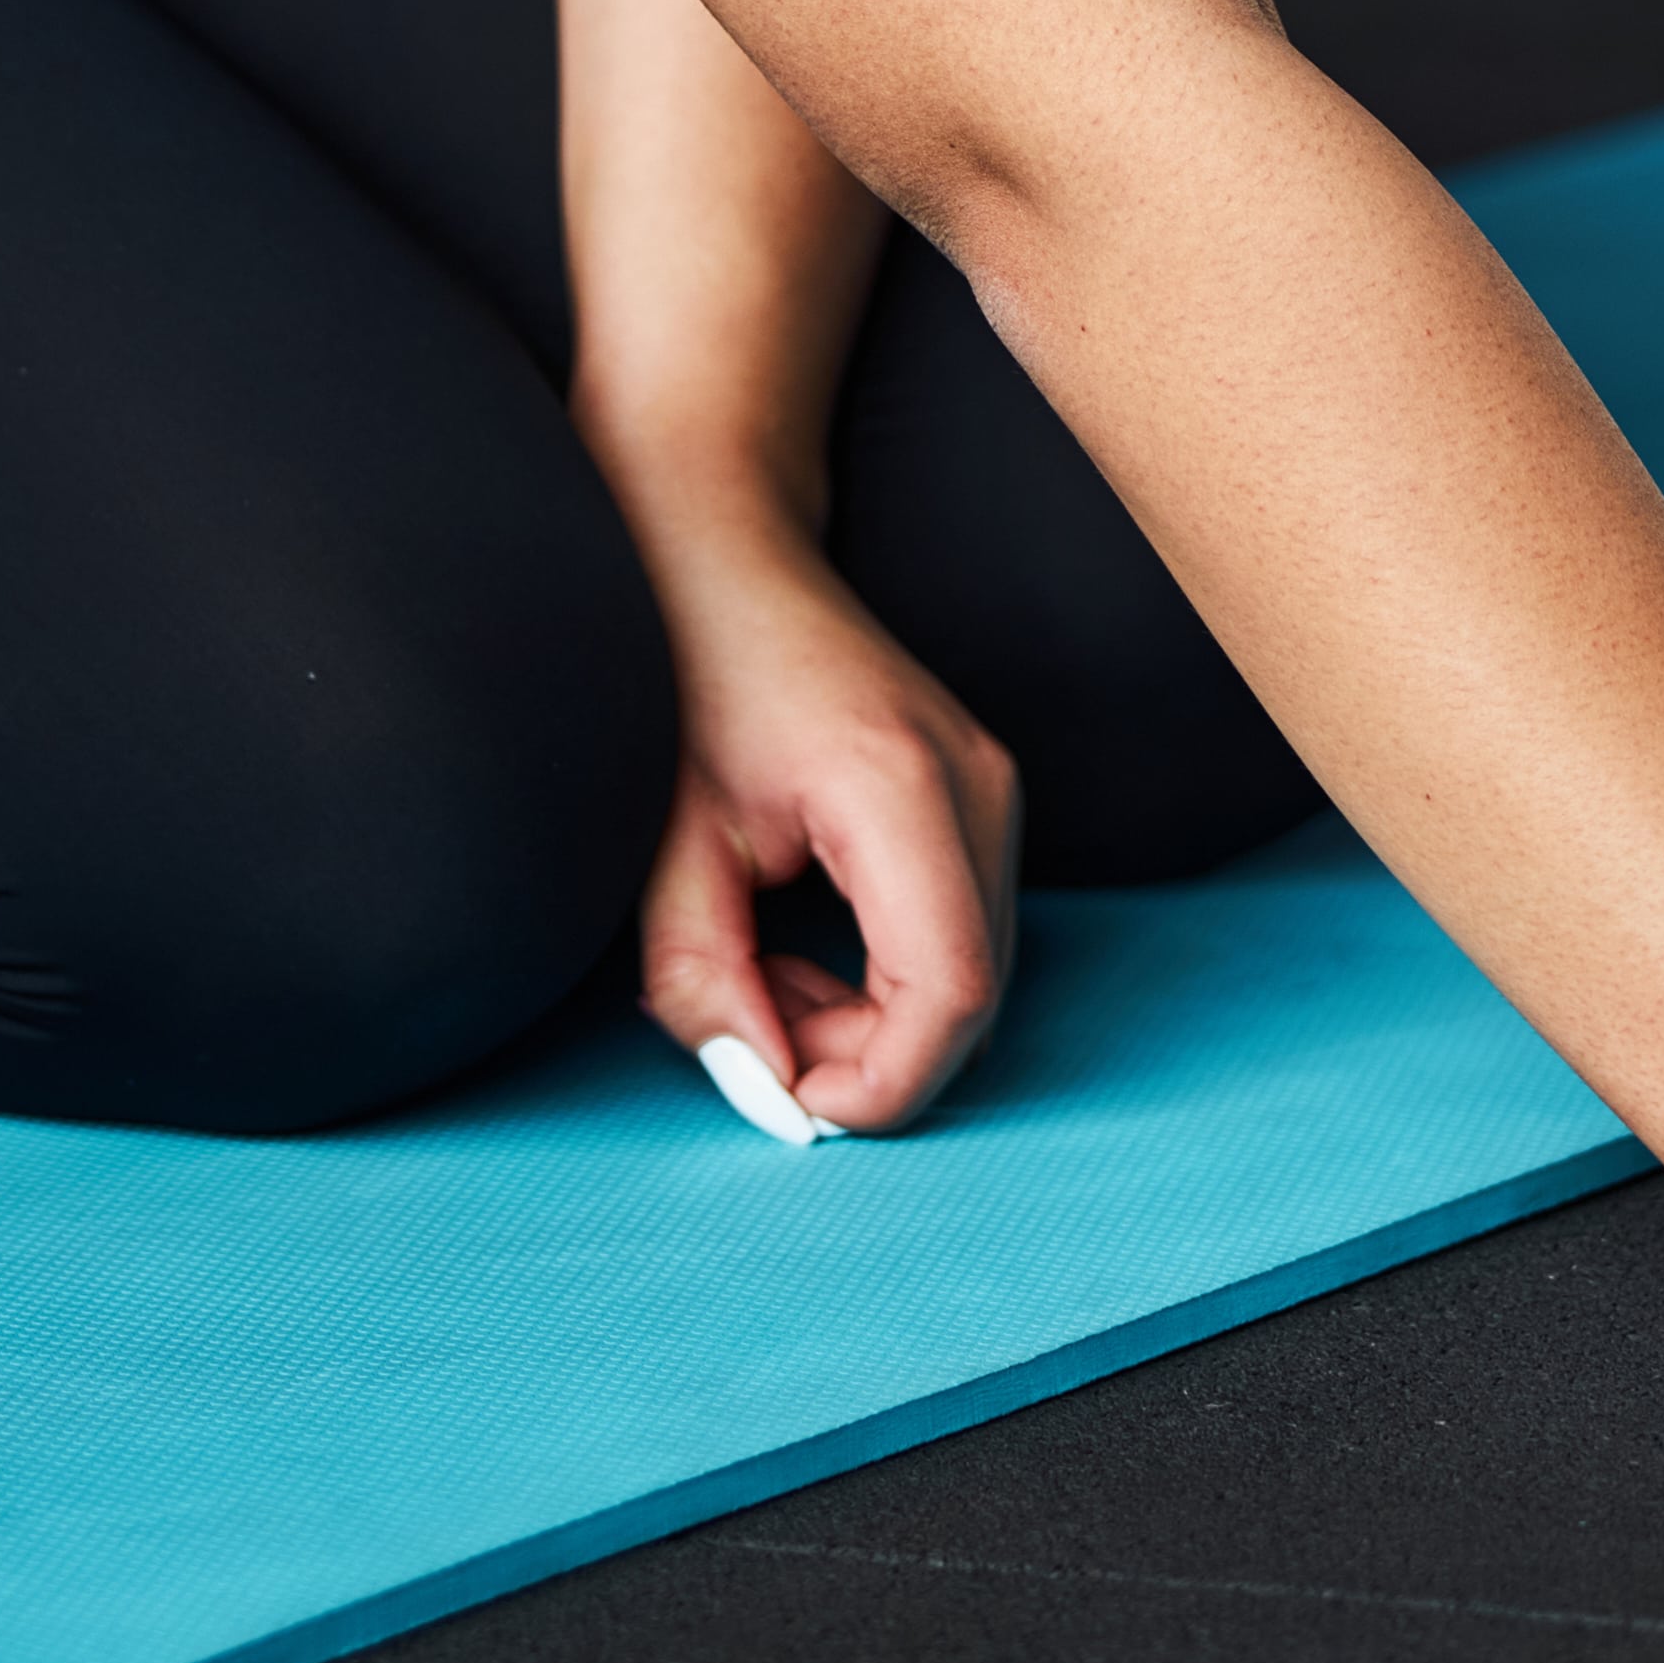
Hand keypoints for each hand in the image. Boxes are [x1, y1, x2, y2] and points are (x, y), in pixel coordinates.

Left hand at [631, 557, 1020, 1134]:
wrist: (729, 560)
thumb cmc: (686, 680)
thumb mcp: (669, 845)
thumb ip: (705, 980)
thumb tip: (761, 1091)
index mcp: (898, 791)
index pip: (949, 993)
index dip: (879, 1083)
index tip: (788, 1102)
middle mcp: (975, 790)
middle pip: (971, 999)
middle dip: (864, 1056)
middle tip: (753, 1025)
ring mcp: (994, 792)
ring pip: (974, 978)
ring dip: (872, 1020)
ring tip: (766, 977)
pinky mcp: (983, 803)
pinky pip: (964, 938)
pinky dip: (888, 979)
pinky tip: (807, 948)